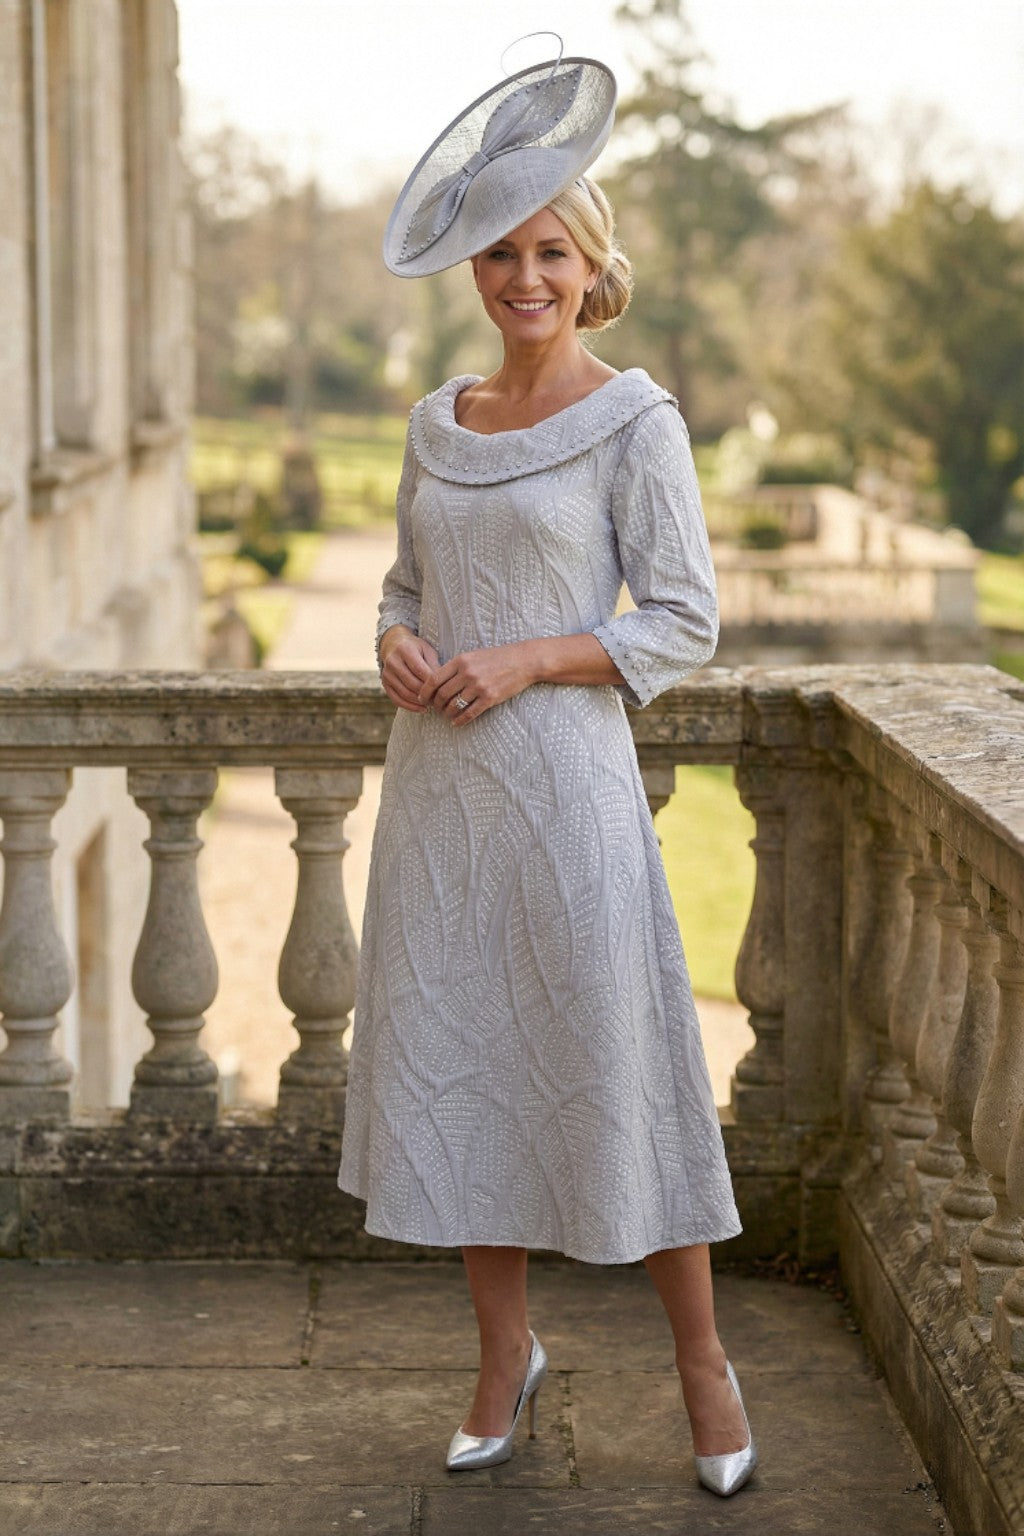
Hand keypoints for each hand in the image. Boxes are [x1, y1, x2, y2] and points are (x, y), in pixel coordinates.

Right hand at [379, 626, 439, 712]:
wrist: (393, 645)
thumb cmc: (415, 648)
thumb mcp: (427, 650)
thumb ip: (434, 665)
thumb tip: (442, 684)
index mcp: (405, 650)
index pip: (420, 670)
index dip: (432, 682)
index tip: (443, 689)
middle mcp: (393, 661)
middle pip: (412, 683)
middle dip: (427, 694)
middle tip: (440, 699)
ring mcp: (387, 674)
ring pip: (405, 693)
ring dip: (420, 702)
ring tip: (433, 704)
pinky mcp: (385, 683)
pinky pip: (397, 699)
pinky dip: (410, 707)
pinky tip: (422, 709)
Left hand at [418, 642, 539, 726]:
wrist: (523, 661)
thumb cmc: (497, 657)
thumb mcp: (473, 656)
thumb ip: (456, 667)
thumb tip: (438, 681)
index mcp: (460, 661)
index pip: (434, 679)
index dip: (425, 691)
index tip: (422, 698)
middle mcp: (467, 674)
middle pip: (441, 694)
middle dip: (435, 705)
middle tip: (435, 709)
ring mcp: (478, 687)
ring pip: (453, 705)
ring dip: (447, 713)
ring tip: (446, 715)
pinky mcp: (489, 698)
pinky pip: (469, 713)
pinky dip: (460, 720)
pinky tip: (456, 722)